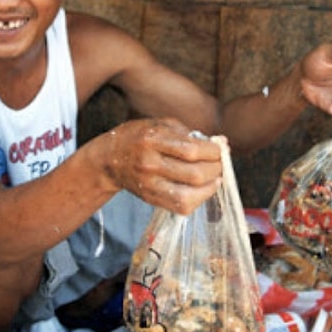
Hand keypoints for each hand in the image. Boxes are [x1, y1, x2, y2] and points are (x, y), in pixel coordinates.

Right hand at [102, 118, 222, 214]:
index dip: (214, 151)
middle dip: (216, 169)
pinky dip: (199, 199)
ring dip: (210, 187)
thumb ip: (189, 133)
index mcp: (152, 139)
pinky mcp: (150, 198)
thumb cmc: (139, 137)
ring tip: (215, 178)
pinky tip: (202, 189)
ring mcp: (149, 184)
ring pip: (190, 195)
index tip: (219, 149)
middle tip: (219, 163)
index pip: (192, 150)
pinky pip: (181, 207)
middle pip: (195, 174)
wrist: (109, 159)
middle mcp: (149, 163)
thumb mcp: (159, 124)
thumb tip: (221, 144)